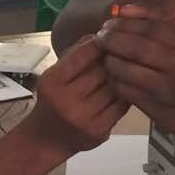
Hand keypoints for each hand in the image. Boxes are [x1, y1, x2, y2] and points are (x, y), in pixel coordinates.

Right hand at [20, 37, 128, 155]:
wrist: (47, 140)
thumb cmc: (53, 100)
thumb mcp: (54, 74)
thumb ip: (75, 54)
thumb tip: (101, 35)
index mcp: (53, 82)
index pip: (83, 55)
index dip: (99, 44)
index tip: (108, 38)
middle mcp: (67, 101)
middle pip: (103, 71)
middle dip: (114, 59)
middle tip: (123, 51)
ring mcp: (84, 118)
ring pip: (115, 87)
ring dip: (123, 76)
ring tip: (128, 67)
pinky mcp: (100, 131)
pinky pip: (121, 106)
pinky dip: (126, 93)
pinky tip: (127, 87)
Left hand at [96, 17, 174, 141]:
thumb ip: (167, 26)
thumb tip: (127, 10)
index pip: (149, 27)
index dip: (123, 23)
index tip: (110, 22)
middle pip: (134, 47)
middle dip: (110, 39)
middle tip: (100, 36)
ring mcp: (168, 89)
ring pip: (125, 70)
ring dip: (109, 61)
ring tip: (105, 56)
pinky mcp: (158, 109)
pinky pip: (126, 91)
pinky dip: (114, 81)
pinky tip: (114, 76)